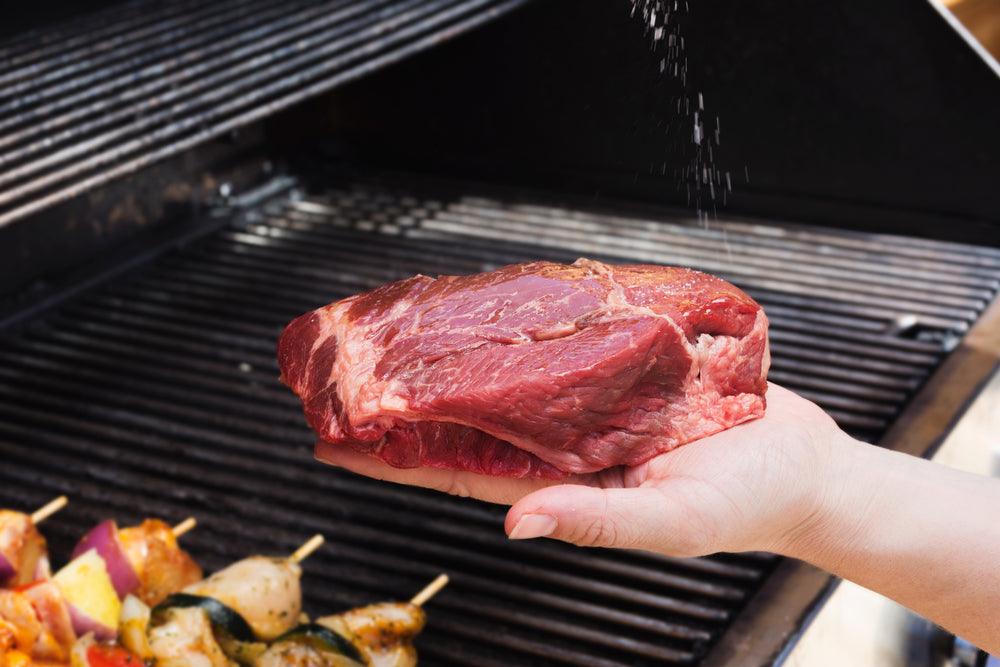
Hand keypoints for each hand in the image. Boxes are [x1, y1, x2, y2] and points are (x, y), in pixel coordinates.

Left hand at [314, 383, 851, 557]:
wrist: (803, 461)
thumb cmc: (748, 501)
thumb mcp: (674, 522)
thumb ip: (596, 522)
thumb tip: (517, 522)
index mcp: (565, 482)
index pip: (458, 472)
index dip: (394, 460)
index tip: (335, 442)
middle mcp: (565, 441)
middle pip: (467, 420)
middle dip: (407, 405)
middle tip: (347, 377)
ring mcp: (589, 404)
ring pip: (506, 378)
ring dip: (454, 362)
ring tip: (400, 338)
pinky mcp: (621, 369)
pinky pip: (560, 346)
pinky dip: (523, 330)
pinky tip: (491, 311)